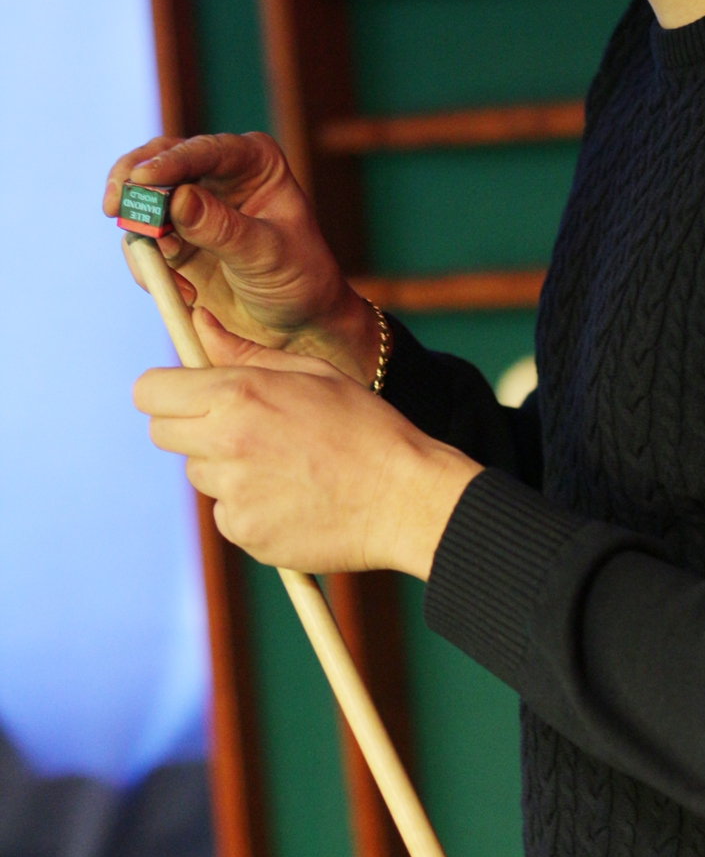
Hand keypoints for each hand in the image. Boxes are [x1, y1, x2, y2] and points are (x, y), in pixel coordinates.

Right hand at [104, 132, 378, 382]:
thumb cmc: (298, 278)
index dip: (171, 161)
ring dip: (142, 234)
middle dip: (133, 182)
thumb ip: (223, 228)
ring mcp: (191, 206)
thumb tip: (178, 198)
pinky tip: (186, 293)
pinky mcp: (173, 239)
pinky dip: (150, 267)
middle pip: (160, 161)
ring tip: (167, 267)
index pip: (206, 150)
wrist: (296, 323)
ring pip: (143, 202)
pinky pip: (142, 244)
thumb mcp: (267, 254)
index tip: (141, 178)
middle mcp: (218, 174)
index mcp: (253, 161)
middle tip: (115, 206)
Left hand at [133, 311, 481, 577]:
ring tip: (284, 464)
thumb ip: (244, 351)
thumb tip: (198, 322)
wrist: (403, 497)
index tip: (182, 393)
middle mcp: (225, 443)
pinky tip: (293, 497)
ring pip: (200, 474)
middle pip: (162, 434)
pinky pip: (227, 513)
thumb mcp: (310, 373)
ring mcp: (232, 493)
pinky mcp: (244, 533)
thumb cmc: (363, 426)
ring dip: (226, 468)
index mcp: (238, 395)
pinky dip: (250, 506)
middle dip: (189, 427)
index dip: (164, 390)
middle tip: (237, 427)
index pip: (150, 391)